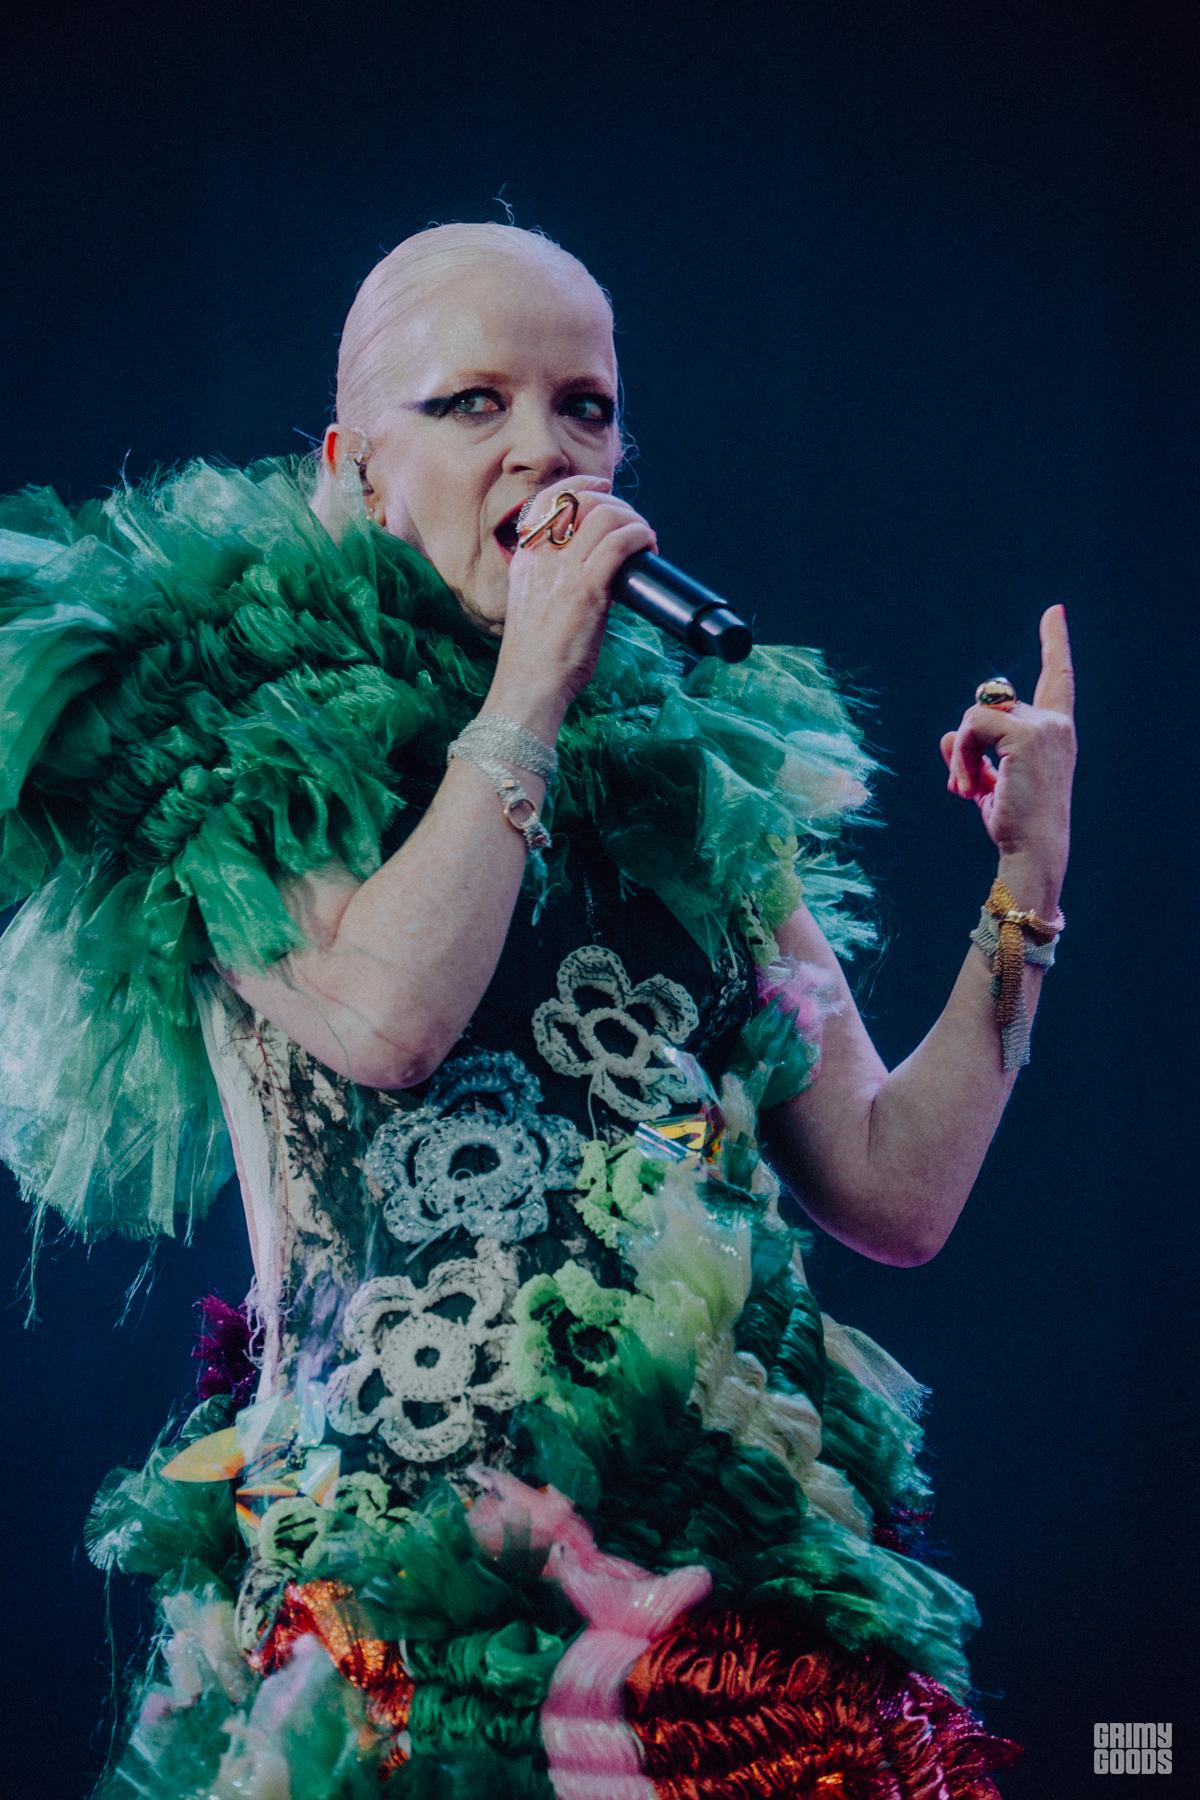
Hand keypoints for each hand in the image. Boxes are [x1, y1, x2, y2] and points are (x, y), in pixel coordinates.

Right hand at [492, 477, 656, 713]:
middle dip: (617, 505)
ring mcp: (563, 571)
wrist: (530, 683)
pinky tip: (648, 546)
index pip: (547, 500)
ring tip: (645, 539)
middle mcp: (541, 557)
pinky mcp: (586, 589)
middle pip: (583, 501)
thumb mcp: (534, 605)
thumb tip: (596, 570)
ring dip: (634, 520)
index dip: (580, 485)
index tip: (603, 487)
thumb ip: (555, 581)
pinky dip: (639, 536)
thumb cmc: (538, 656)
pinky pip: (619, 543)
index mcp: (526, 558)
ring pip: (605, 516)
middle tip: (634, 527)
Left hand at [940, 605, 1076, 904]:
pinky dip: (962, 754)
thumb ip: (972, 756)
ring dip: (962, 753)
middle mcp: (1055, 723)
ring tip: (967, 790)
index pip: (1057, 679)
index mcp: (1053, 731)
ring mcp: (1044, 727)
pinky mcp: (1026, 735)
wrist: (1032, 850)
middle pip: (988, 703)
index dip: (1054, 644)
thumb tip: (947, 737)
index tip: (1053, 612)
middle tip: (963, 787)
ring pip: (975, 715)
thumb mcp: (989, 784)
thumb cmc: (1014, 824)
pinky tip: (969, 787)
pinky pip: (972, 724)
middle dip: (967, 743)